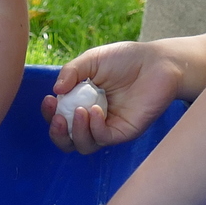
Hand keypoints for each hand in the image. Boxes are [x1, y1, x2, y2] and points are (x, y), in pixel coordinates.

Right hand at [41, 42, 185, 154]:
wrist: (156, 62)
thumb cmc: (125, 59)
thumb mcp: (92, 60)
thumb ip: (71, 72)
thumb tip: (55, 90)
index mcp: (81, 102)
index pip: (59, 118)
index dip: (49, 114)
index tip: (49, 100)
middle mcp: (93, 119)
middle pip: (68, 140)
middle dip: (57, 134)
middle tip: (58, 118)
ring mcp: (109, 127)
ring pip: (84, 145)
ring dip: (76, 132)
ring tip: (80, 111)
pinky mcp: (124, 131)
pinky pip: (104, 139)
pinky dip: (95, 128)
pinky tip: (96, 111)